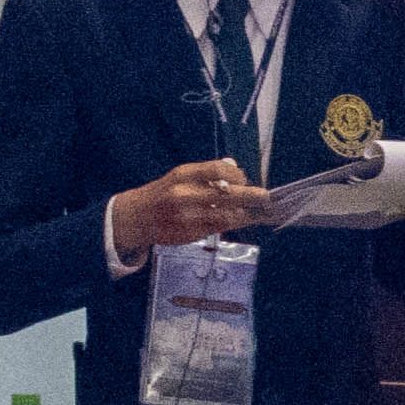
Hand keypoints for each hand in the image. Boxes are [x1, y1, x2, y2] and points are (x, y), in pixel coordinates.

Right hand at [109, 157, 272, 257]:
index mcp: (183, 175)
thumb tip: (236, 171)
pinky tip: (242, 220)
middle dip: (250, 196)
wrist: (138, 217)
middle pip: (225, 195)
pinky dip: (233, 224)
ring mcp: (187, 217)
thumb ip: (206, 173)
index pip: (217, 170)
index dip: (236, 175)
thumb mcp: (180, 175)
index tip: (244, 179)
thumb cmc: (164, 193)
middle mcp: (184, 195)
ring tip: (255, 211)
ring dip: (244, 214)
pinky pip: (219, 229)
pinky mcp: (190, 235)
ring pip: (225, 216)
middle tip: (266, 197)